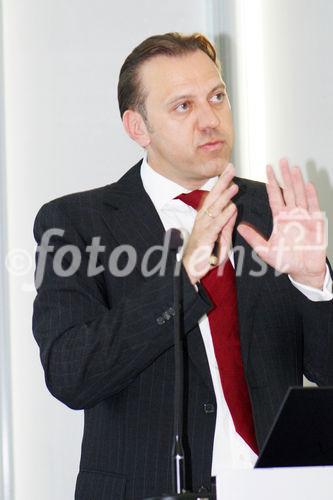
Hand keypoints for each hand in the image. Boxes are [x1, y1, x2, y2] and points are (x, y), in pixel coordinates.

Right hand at [183, 163, 237, 283]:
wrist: (192, 271)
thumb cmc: (205, 255)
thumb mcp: (221, 237)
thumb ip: (227, 223)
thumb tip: (233, 209)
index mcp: (206, 218)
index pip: (215, 197)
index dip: (221, 184)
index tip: (229, 171)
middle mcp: (203, 220)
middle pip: (213, 198)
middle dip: (222, 182)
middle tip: (230, 168)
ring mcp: (202, 228)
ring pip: (214, 209)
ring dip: (225, 196)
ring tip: (234, 185)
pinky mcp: (205, 238)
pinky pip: (216, 225)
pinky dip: (225, 216)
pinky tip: (232, 208)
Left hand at [237, 159, 326, 288]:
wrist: (304, 271)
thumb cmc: (286, 261)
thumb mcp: (266, 250)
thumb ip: (253, 238)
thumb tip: (239, 227)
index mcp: (280, 218)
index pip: (275, 196)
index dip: (272, 182)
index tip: (268, 168)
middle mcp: (292, 214)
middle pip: (288, 190)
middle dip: (285, 175)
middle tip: (282, 160)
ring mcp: (305, 217)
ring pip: (300, 195)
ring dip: (298, 181)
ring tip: (294, 168)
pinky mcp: (316, 223)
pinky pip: (313, 206)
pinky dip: (311, 196)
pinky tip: (308, 184)